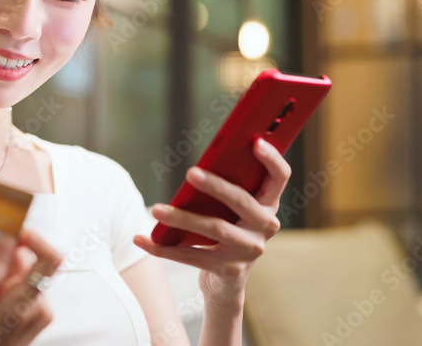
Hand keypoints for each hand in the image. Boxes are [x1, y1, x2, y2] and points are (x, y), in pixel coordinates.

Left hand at [133, 137, 290, 302]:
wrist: (227, 280)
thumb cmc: (225, 230)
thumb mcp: (231, 210)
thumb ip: (225, 189)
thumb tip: (197, 169)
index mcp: (268, 204)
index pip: (280, 177)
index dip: (271, 159)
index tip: (255, 142)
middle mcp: (265, 227)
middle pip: (242, 201)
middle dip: (215, 185)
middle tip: (191, 172)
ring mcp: (249, 251)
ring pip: (214, 228)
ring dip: (180, 218)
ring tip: (155, 209)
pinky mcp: (228, 270)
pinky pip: (191, 256)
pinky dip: (162, 247)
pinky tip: (141, 239)